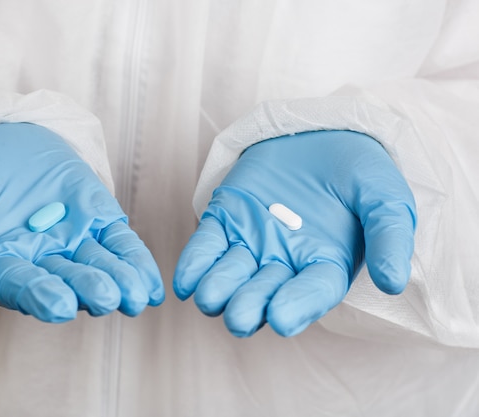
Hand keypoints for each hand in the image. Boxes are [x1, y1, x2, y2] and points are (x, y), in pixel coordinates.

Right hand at [0, 123, 163, 321]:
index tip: (60, 306)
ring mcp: (71, 238)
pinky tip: (151, 285)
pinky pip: (119, 242)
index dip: (40, 295)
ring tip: (137, 296)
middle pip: (67, 280)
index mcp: (0, 264)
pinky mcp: (96, 217)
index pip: (22, 285)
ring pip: (99, 265)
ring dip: (120, 281)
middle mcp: (40, 259)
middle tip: (107, 298)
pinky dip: (136, 261)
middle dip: (88, 290)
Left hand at [174, 130, 415, 336]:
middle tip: (239, 317)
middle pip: (265, 293)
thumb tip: (393, 282)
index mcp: (325, 263)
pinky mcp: (225, 220)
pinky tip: (185, 281)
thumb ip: (390, 236)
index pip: (311, 293)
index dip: (298, 307)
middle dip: (250, 306)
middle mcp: (286, 261)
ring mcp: (252, 243)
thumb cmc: (359, 169)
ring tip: (209, 297)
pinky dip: (194, 264)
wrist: (321, 131)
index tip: (282, 320)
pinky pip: (206, 247)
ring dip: (218, 290)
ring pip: (230, 277)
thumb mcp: (385, 196)